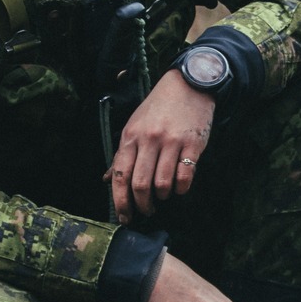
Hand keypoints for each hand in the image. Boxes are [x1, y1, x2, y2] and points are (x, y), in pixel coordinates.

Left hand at [110, 69, 213, 222]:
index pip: (120, 175)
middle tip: (146, 210)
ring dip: (162, 196)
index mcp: (130, 137)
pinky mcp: (192, 144)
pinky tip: (179, 187)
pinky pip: (184, 177)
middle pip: (140, 184)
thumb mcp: (135, 125)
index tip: (124, 216)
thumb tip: (108, 179)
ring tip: (164, 194)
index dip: (120, 201)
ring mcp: (171, 142)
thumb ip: (123, 153)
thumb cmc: (159, 108)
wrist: (188, 85)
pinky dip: (181, 188)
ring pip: (162, 184)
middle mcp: (149, 140)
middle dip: (142, 205)